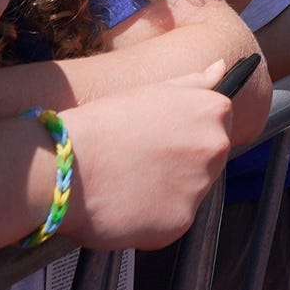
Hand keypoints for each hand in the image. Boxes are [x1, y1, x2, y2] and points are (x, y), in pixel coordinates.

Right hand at [53, 63, 235, 251]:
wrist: (66, 163)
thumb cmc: (103, 123)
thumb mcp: (151, 91)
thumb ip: (194, 83)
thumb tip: (222, 67)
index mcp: (213, 111)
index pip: (220, 124)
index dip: (188, 131)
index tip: (163, 137)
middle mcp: (216, 148)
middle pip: (210, 161)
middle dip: (183, 163)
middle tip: (142, 161)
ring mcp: (200, 187)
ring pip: (190, 193)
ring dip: (167, 192)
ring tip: (129, 183)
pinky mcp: (180, 222)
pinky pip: (172, 221)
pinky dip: (152, 219)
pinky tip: (126, 205)